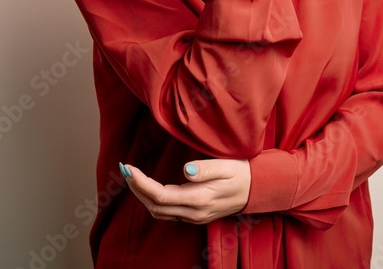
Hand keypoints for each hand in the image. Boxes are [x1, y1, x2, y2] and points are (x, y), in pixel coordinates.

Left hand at [123, 159, 251, 223]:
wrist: (257, 189)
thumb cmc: (242, 173)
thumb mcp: (227, 166)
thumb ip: (206, 168)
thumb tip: (187, 170)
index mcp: (199, 199)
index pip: (160, 195)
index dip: (141, 182)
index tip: (128, 168)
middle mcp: (194, 212)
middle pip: (155, 206)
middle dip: (136, 188)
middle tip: (124, 169)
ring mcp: (194, 216)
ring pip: (159, 212)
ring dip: (142, 195)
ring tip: (132, 177)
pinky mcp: (195, 215)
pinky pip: (167, 212)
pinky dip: (153, 200)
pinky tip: (148, 188)